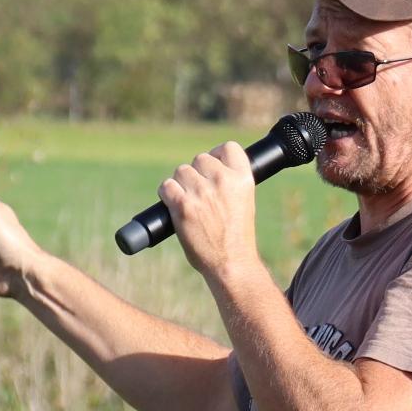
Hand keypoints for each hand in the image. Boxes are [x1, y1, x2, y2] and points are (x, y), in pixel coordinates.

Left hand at [161, 143, 261, 285]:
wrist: (231, 263)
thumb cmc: (237, 236)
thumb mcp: (244, 201)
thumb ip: (230, 182)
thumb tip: (209, 167)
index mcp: (243, 179)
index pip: (228, 147)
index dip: (217, 154)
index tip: (213, 165)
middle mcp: (223, 181)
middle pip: (200, 158)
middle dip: (196, 173)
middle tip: (199, 193)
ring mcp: (202, 192)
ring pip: (181, 171)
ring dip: (181, 184)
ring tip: (188, 203)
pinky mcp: (183, 205)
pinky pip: (167, 186)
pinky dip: (167, 195)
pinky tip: (174, 205)